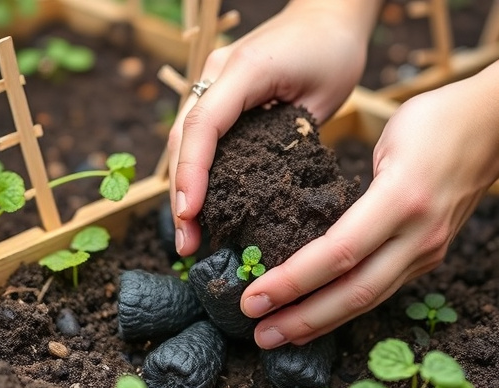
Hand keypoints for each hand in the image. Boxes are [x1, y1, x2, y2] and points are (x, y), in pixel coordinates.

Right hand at [168, 0, 380, 254]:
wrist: (325, 18)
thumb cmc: (331, 50)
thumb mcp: (321, 93)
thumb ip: (291, 135)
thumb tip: (266, 185)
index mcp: (241, 72)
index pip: (203, 126)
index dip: (191, 173)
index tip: (190, 213)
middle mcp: (215, 76)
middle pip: (182, 140)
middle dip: (180, 193)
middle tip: (185, 241)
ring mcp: (212, 85)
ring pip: (184, 142)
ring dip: (182, 189)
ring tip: (188, 234)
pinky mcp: (219, 99)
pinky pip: (200, 139)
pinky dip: (195, 174)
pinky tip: (200, 205)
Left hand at [241, 66, 498, 347]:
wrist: (495, 125)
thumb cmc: (436, 120)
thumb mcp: (387, 142)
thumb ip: (352, 191)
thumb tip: (311, 229)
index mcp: (402, 198)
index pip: (338, 253)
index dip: (292, 282)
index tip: (253, 298)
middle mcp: (418, 235)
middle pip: (353, 292)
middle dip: (302, 318)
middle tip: (260, 335)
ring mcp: (427, 250)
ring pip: (368, 300)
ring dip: (321, 322)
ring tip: (281, 335)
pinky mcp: (428, 256)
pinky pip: (381, 289)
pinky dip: (346, 308)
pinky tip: (320, 316)